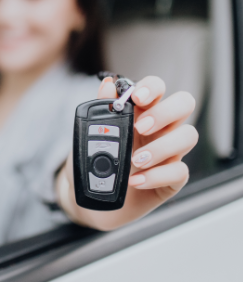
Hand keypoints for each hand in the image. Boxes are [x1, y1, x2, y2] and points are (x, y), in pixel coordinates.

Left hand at [56, 76, 197, 230]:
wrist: (92, 197)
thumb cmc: (96, 161)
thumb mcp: (93, 135)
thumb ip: (103, 110)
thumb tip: (108, 85)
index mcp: (142, 112)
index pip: (158, 88)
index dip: (152, 87)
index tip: (137, 98)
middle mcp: (160, 128)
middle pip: (184, 104)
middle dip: (165, 112)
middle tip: (140, 127)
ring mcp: (169, 153)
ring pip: (189, 136)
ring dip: (162, 146)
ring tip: (136, 159)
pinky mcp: (171, 179)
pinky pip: (179, 172)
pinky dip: (156, 176)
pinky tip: (135, 180)